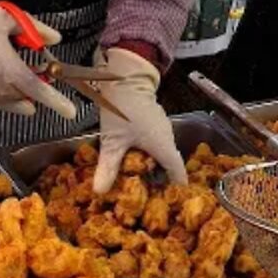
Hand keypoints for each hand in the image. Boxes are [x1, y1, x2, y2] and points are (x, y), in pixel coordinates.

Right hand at [0, 0, 76, 117]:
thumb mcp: (9, 18)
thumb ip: (36, 30)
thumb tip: (55, 39)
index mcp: (6, 66)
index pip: (36, 89)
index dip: (55, 101)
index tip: (70, 111)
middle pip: (27, 96)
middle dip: (36, 86)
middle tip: (38, 67)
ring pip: (14, 100)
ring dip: (21, 89)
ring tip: (14, 65)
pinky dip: (7, 92)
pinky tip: (2, 75)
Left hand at [92, 47, 186, 193]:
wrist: (125, 77)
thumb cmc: (123, 110)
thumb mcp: (113, 142)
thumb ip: (108, 167)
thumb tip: (99, 192)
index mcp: (164, 147)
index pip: (178, 172)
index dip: (176, 188)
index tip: (171, 200)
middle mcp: (167, 138)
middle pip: (169, 165)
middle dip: (160, 180)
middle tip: (149, 196)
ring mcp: (162, 128)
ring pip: (161, 154)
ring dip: (152, 166)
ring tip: (139, 180)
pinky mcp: (153, 121)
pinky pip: (154, 143)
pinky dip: (146, 154)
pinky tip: (133, 158)